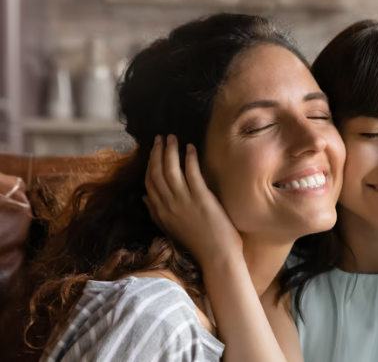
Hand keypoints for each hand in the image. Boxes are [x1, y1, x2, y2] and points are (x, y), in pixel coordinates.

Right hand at [143, 134, 242, 264]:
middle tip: (161, 137)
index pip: (149, 182)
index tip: (152, 150)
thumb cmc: (197, 243)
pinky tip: (190, 148)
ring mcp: (183, 200)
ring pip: (171, 169)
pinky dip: (189, 158)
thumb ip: (156, 212)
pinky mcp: (201, 198)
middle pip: (157, 172)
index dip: (150, 164)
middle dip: (157, 152)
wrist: (216, 256)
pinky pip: (192, 173)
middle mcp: (168, 204)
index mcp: (160, 211)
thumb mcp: (170, 228)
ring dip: (171, 150)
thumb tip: (144, 196)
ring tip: (173, 137)